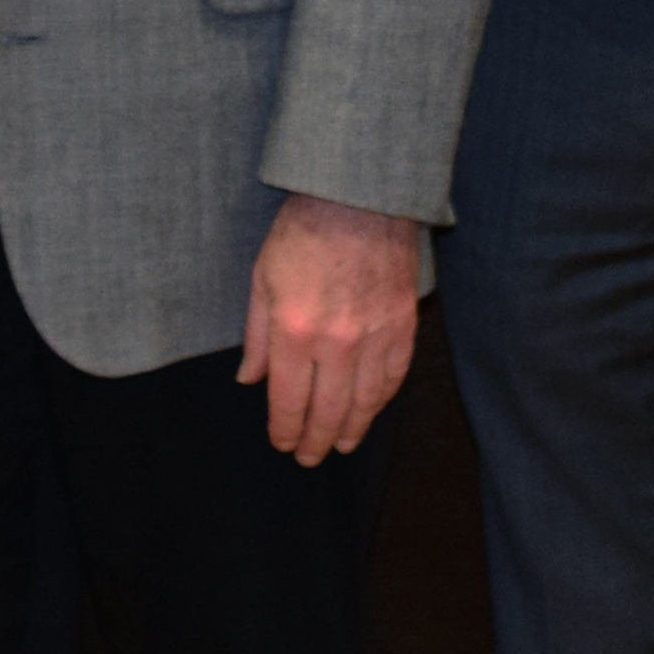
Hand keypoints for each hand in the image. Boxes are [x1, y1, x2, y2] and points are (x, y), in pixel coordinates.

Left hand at [239, 194, 421, 466]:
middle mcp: (337, 342)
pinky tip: (371, 409)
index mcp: (295, 330)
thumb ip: (258, 337)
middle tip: (309, 457)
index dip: (285, 429)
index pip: (289, 400)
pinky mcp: (403, 324)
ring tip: (342, 445)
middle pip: (328, 411)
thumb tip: (250, 380)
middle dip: (315, 440)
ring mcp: (375, 336)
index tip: (282, 443)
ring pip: (365, 402)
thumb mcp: (263, 278)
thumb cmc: (302, 232)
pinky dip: (381, 400)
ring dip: (352, 430)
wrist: (359, 196)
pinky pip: (394, 376)